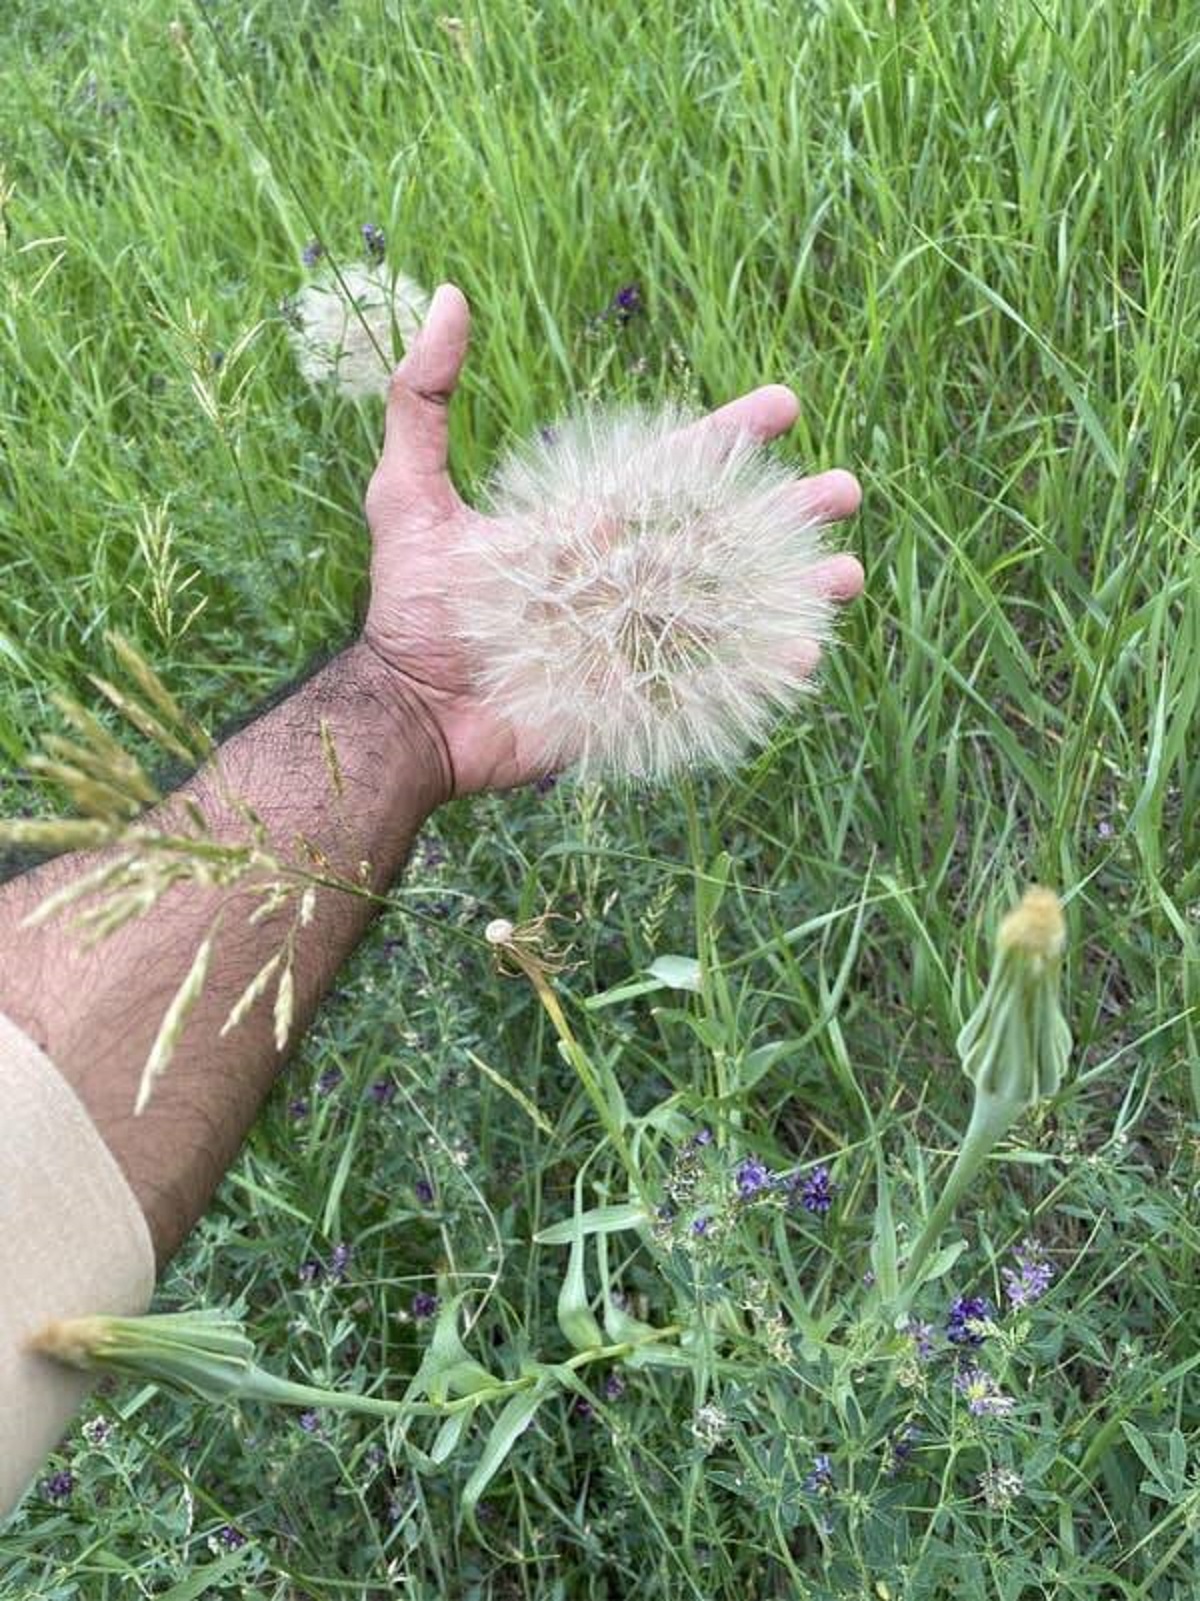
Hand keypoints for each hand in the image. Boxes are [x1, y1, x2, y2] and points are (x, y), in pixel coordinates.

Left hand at [362, 283, 863, 794]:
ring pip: (727, 607)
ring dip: (789, 589)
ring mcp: (630, 642)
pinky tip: (802, 654)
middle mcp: (619, 580)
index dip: (727, 436)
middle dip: (783, 512)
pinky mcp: (630, 700)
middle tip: (845, 490)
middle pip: (719, 537)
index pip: (670, 472)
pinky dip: (754, 671)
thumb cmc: (409, 612)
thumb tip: (448, 295)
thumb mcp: (409, 498)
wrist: (403, 716)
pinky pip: (705, 683)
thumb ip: (424, 403)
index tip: (785, 404)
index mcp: (583, 529)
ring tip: (848, 574)